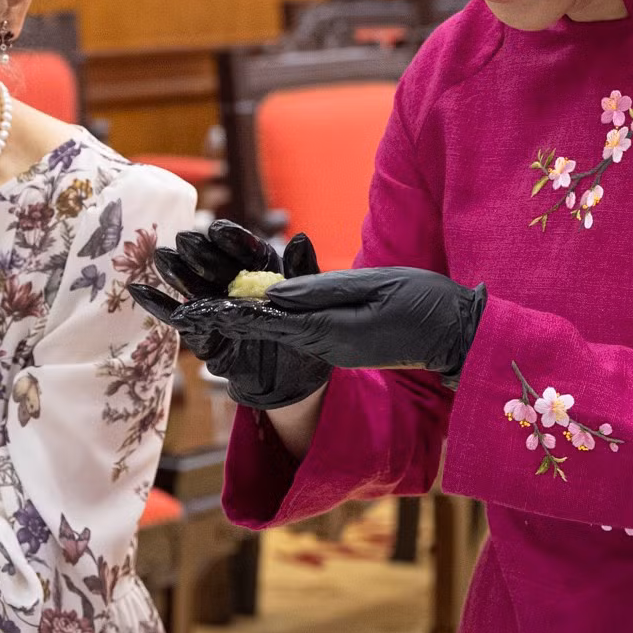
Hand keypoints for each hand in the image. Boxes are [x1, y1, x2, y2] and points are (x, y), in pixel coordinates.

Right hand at [128, 220, 332, 409]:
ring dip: (177, 272)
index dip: (233, 241)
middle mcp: (237, 286)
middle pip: (216, 264)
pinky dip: (159, 305)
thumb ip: (303, 275)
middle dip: (200, 252)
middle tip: (185, 239)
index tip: (220, 232)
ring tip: (162, 257)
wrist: (293, 385)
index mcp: (265, 274)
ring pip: (194, 286)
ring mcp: (218, 307)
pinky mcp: (204, 332)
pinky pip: (179, 318)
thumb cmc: (307, 343)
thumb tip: (299, 239)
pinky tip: (139, 289)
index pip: (247, 252)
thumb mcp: (314, 309)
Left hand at [167, 266, 487, 382]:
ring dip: (236, 312)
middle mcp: (321, 344)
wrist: (458, 335)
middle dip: (218, 314)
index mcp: (326, 334)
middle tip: (174, 299)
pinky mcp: (337, 340)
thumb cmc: (425, 304)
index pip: (263, 323)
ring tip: (195, 295)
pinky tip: (245, 298)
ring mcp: (329, 345)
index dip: (223, 315)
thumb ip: (320, 290)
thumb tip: (271, 291)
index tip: (187, 310)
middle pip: (259, 327)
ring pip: (272, 326)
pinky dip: (264, 314)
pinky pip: (293, 326)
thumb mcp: (372, 288)